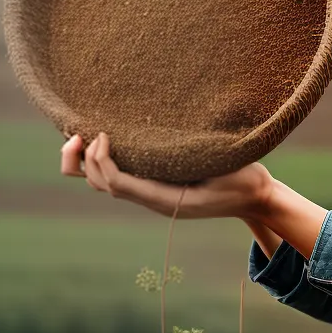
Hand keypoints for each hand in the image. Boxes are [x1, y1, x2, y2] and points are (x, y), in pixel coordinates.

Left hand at [60, 132, 274, 219]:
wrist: (255, 198)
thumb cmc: (244, 180)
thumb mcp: (224, 166)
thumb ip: (196, 160)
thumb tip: (161, 143)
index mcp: (166, 199)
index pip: (119, 183)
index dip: (102, 160)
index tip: (103, 133)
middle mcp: (153, 200)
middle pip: (102, 186)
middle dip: (83, 160)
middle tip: (77, 132)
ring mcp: (152, 195)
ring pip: (104, 185)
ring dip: (85, 163)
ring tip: (77, 136)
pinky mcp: (155, 186)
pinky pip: (118, 178)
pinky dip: (102, 162)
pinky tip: (100, 141)